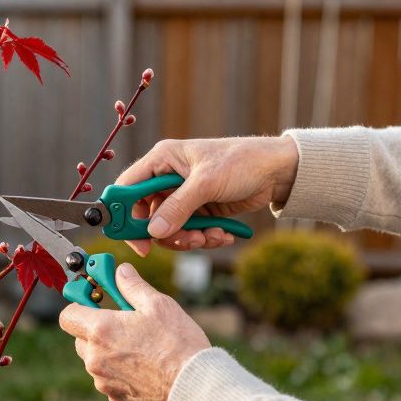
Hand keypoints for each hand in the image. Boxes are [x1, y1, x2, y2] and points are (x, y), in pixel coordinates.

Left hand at [58, 263, 208, 400]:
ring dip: (108, 352)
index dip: (79, 305)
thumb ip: (132, 285)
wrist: (194, 388)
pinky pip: (110, 380)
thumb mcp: (158, 304)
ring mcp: (104, 382)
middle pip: (81, 339)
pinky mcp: (116, 399)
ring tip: (141, 348)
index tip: (93, 300)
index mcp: (100, 330)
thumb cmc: (178, 343)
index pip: (68, 315)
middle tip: (123, 323)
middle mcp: (95, 358)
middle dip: (96, 329)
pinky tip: (146, 368)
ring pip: (96, 361)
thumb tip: (120, 271)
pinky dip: (121, 373)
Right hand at [115, 136, 298, 255]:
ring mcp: (183, 196)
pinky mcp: (198, 211)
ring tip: (211, 236)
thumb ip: (178, 207)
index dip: (124, 214)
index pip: (128, 188)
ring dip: (189, 239)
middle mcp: (167, 178)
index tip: (135, 239)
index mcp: (162, 160)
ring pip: (169, 229)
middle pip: (147, 216)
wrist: (276, 171)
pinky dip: (204, 238)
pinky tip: (223, 233)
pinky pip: (189, 233)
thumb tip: (154, 232)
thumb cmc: (241, 162)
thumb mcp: (207, 182)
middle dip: (167, 234)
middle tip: (187, 240)